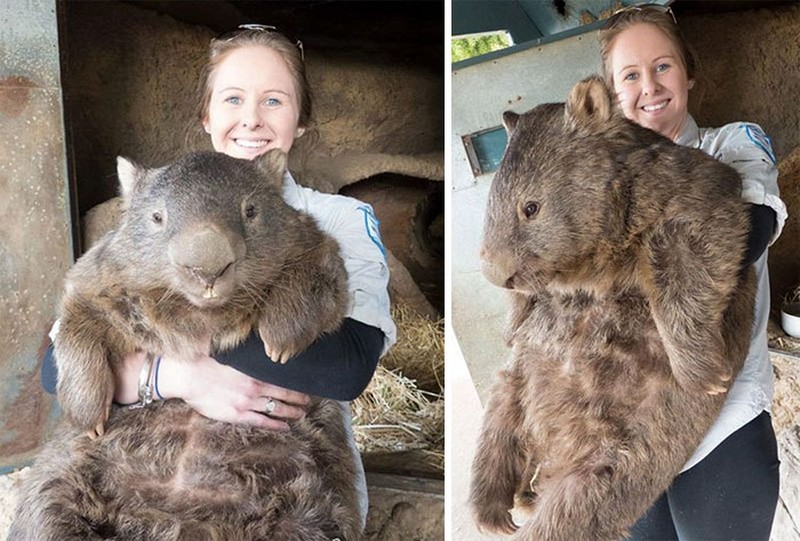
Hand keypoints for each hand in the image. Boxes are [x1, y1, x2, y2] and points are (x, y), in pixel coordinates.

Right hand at [156, 352, 309, 430]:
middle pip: (284, 394)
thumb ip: (248, 353)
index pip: (282, 378)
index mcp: (254, 371)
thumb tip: (259, 339)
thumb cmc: (206, 360)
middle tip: (309, 401)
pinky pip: (261, 422)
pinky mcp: (237, 415)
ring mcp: (247, 403)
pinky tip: (285, 427)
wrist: (187, 375)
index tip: (306, 384)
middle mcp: (254, 387)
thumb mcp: (232, 352)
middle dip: (298, 398)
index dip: (296, 383)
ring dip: (291, 412)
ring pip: (276, 409)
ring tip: (301, 414)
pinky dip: (275, 425)